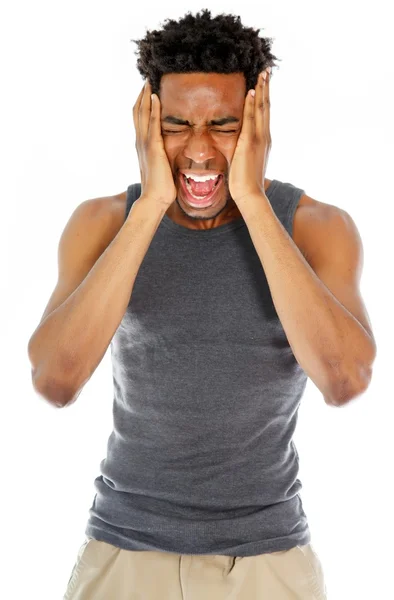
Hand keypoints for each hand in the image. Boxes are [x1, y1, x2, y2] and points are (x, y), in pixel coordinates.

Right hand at [133, 81, 176, 207]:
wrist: (155, 199)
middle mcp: (140, 142)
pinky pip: (152, 124)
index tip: (147, 91)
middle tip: (146, 79)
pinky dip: (153, 109)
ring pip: (142, 114)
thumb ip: (163, 156)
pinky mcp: (153, 148)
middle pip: (137, 112)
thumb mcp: (162, 167)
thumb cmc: (160, 187)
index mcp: (142, 146)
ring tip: (149, 81)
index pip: (140, 119)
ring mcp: (145, 144)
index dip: (142, 104)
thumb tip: (171, 153)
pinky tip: (155, 96)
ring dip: (145, 96)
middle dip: (141, 95)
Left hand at [228, 69, 271, 203]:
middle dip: (267, 88)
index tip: (264, 83)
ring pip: (261, 109)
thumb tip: (240, 146)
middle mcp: (265, 136)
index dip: (265, 97)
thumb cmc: (246, 182)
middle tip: (267, 70)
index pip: (264, 114)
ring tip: (262, 74)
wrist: (250, 194)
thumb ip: (245, 150)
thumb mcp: (247, 161)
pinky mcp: (250, 143)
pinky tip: (251, 91)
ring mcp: (259, 139)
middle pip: (266, 107)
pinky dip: (251, 104)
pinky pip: (250, 119)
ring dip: (262, 90)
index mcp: (264, 140)